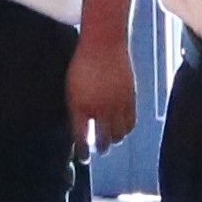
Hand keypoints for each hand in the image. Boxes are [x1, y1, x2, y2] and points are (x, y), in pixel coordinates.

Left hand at [65, 33, 136, 152]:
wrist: (103, 44)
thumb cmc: (82, 63)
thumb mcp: (71, 88)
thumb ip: (75, 109)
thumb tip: (80, 127)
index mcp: (80, 106)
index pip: (81, 137)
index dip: (82, 151)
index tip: (83, 157)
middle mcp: (99, 108)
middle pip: (102, 140)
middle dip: (100, 148)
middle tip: (98, 150)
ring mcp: (116, 104)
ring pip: (119, 134)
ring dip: (114, 140)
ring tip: (111, 140)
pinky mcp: (130, 98)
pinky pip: (131, 122)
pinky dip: (126, 129)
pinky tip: (122, 129)